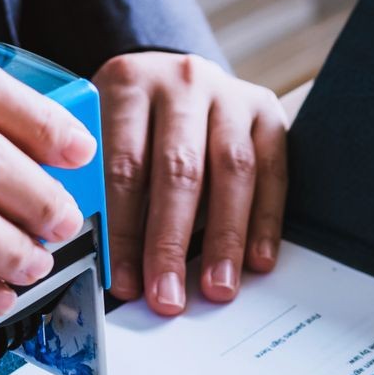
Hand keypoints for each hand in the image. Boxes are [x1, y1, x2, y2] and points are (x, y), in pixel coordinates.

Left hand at [93, 52, 286, 314]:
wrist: (176, 79)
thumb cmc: (134, 122)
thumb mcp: (101, 136)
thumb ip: (101, 186)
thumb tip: (106, 264)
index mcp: (128, 84)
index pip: (123, 167)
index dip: (123, 232)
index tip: (124, 283)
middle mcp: (182, 82)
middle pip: (179, 170)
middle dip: (171, 242)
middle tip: (168, 295)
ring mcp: (229, 94)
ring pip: (232, 170)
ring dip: (224, 237)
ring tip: (217, 287)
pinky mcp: (267, 111)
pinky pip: (272, 170)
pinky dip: (266, 220)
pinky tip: (257, 260)